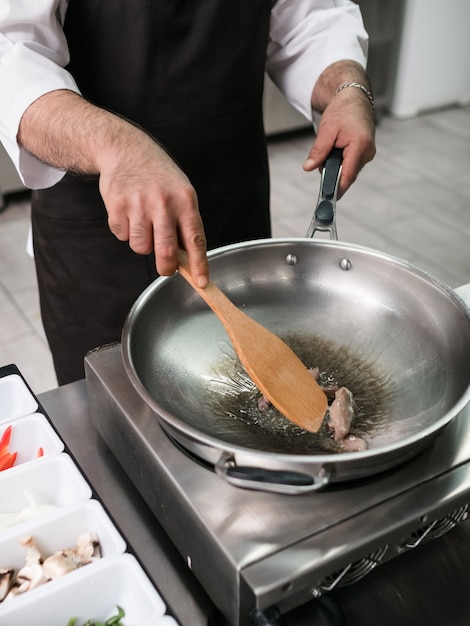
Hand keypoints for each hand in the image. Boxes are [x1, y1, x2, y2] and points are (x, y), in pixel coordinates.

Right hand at [18, 90, 209, 286]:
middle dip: (167, 268)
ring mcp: (138, 205)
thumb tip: (187, 260)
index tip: (202, 283)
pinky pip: (121, 236)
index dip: (199, 265)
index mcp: (185, 200)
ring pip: (140, 248)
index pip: (195, 239)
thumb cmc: (158, 175)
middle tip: (166, 268)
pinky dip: (125, 231)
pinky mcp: (117, 206)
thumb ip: (184, 223)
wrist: (125, 149)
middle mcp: (163, 203)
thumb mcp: (181, 192)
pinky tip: (128, 213)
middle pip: (166, 252)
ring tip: (143, 225)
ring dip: (142, 244)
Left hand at [303, 63, 375, 197]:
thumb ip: (318, 151)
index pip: (348, 175)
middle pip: (347, 174)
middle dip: (332, 172)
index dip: (337, 188)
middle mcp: (367, 151)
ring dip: (336, 166)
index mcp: (360, 145)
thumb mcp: (327, 130)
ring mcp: (368, 153)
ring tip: (331, 148)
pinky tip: (336, 150)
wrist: (353, 97)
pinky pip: (350, 164)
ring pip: (348, 170)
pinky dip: (340, 161)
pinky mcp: (365, 153)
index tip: (328, 198)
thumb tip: (309, 167)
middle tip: (321, 161)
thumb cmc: (343, 110)